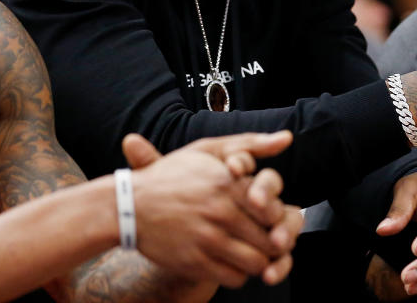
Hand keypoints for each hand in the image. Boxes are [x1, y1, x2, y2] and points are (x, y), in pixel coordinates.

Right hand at [122, 132, 301, 287]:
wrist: (128, 206)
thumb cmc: (171, 176)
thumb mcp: (207, 150)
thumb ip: (250, 144)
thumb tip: (288, 138)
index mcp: (227, 183)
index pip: (275, 210)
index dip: (276, 218)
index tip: (267, 218)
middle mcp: (220, 211)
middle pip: (270, 239)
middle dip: (272, 242)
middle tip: (264, 240)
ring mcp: (208, 239)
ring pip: (257, 262)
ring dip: (258, 261)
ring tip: (247, 251)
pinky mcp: (196, 263)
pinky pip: (235, 278)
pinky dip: (238, 274)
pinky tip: (229, 261)